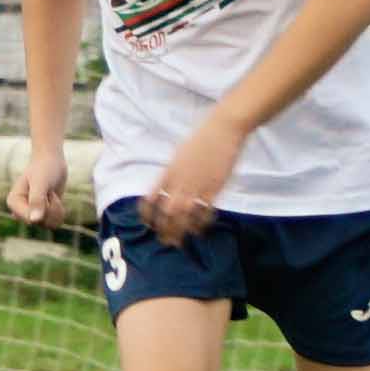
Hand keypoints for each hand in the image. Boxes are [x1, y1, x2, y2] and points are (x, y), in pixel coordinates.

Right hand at [9, 137, 71, 228]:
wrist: (52, 161)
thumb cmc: (44, 168)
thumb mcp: (41, 183)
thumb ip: (37, 201)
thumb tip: (34, 221)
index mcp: (13, 203)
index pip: (31, 219)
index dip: (44, 208)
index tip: (45, 192)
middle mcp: (20, 211)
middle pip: (41, 224)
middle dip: (51, 209)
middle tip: (49, 192)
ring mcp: (31, 214)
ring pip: (49, 225)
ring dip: (57, 210)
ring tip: (51, 195)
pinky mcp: (42, 216)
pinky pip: (54, 224)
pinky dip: (60, 212)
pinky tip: (55, 200)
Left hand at [143, 123, 241, 246]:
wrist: (222, 129)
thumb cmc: (201, 139)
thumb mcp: (179, 154)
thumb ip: (172, 172)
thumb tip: (166, 187)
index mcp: (168, 172)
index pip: (150, 198)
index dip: (147, 215)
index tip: (149, 224)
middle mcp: (180, 181)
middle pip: (166, 213)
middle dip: (164, 230)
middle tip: (165, 241)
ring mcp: (197, 185)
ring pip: (184, 216)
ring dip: (180, 232)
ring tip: (179, 242)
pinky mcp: (214, 188)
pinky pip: (205, 212)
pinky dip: (201, 224)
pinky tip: (199, 230)